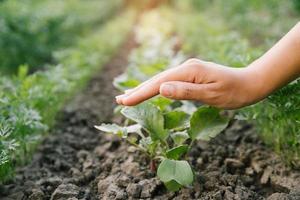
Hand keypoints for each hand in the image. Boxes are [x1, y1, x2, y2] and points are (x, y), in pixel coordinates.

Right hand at [115, 58, 266, 108]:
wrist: (250, 83)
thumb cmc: (234, 92)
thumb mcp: (212, 94)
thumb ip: (186, 92)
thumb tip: (161, 89)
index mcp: (189, 71)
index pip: (159, 84)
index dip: (140, 93)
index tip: (124, 102)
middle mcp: (186, 68)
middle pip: (156, 80)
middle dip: (137, 91)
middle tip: (119, 101)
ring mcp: (188, 70)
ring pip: (161, 80)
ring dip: (144, 89)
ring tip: (128, 96)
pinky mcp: (190, 75)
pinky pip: (169, 82)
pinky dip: (156, 88)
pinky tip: (151, 91)